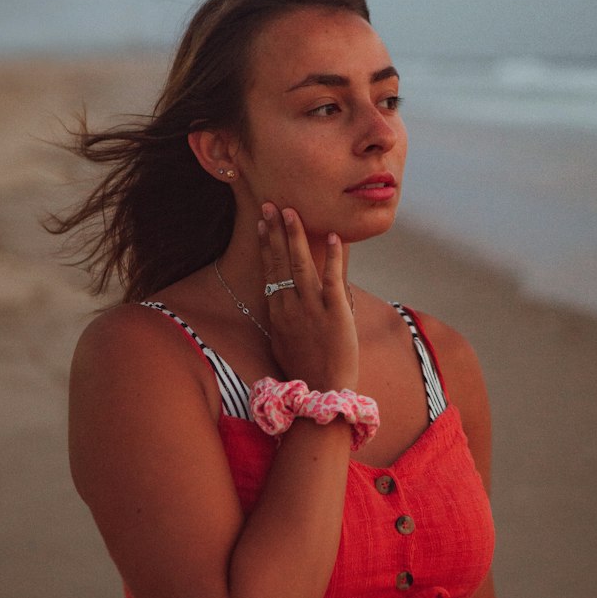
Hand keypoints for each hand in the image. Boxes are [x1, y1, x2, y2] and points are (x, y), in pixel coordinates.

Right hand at [258, 203, 357, 392]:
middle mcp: (290, 307)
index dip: (265, 245)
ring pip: (300, 265)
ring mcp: (311, 309)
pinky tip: (333, 237)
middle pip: (279, 262)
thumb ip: (284, 321)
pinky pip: (331, 280)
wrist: (323, 393)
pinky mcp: (335, 313)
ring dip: (295, 237)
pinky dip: (332, 258)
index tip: (261, 224)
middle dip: (274, 231)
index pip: (269, 271)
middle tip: (271, 205)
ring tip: (292, 212)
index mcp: (277, 314)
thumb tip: (283, 303)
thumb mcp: (283, 345)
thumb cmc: (305, 373)